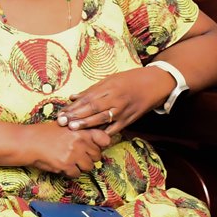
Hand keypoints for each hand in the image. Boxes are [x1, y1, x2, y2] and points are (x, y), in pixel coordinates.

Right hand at [24, 122, 111, 176]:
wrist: (27, 142)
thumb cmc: (42, 133)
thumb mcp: (63, 126)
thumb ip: (78, 131)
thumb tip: (92, 139)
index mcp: (80, 130)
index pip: (104, 138)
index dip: (102, 144)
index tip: (96, 147)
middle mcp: (80, 142)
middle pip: (97, 155)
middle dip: (89, 158)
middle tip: (78, 156)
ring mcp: (74, 154)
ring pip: (89, 167)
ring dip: (81, 167)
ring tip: (70, 162)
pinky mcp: (66, 165)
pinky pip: (77, 174)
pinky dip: (70, 173)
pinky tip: (62, 166)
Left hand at [56, 68, 175, 134]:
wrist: (155, 83)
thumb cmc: (130, 80)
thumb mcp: (110, 80)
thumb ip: (91, 91)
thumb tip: (72, 97)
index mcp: (108, 87)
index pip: (87, 98)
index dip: (73, 106)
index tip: (61, 112)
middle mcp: (115, 99)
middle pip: (92, 108)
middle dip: (76, 116)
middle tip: (62, 122)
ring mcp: (123, 110)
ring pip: (102, 118)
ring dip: (87, 124)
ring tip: (73, 128)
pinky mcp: (130, 119)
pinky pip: (115, 128)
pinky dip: (105, 133)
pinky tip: (93, 137)